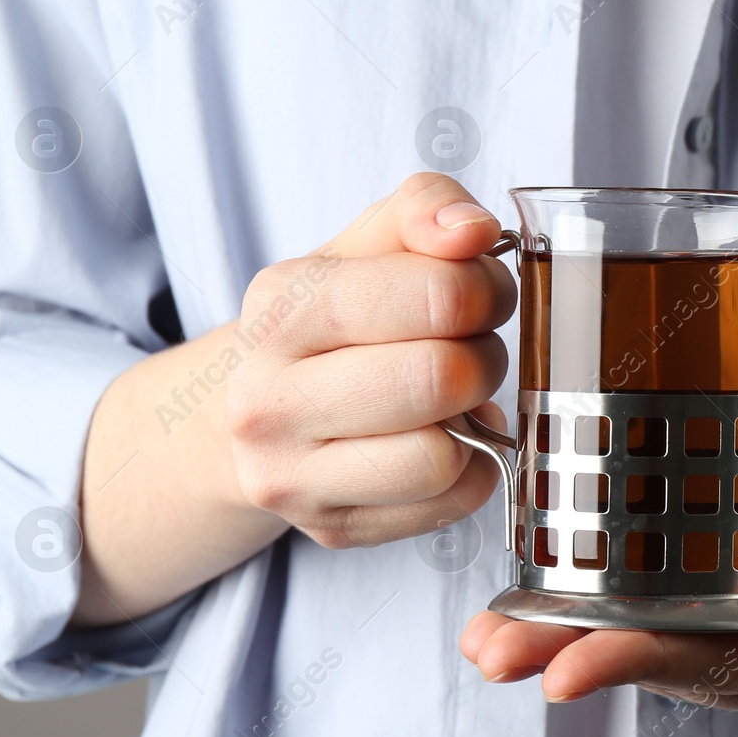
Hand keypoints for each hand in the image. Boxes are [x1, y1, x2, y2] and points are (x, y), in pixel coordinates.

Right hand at [225, 172, 516, 547]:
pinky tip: (446, 441)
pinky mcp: (332, 528)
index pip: (434, 296)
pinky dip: (472, 469)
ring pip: (442, 456)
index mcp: (282, 307)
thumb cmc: (331, 318)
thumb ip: (424, 208)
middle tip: (472, 347)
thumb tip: (473, 231)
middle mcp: (269, 398)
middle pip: (440, 379)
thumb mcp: (366, 242)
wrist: (250, 408)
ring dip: (476, 419)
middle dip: (482, 356)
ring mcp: (293, 475)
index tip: (483, 292)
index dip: (486, 289)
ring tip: (455, 397)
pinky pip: (451, 503)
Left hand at [462, 415, 737, 723]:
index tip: (571, 667)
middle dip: (580, 658)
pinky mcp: (729, 600)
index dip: (648, 664)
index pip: (734, 668)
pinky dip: (590, 609)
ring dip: (568, 642)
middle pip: (676, 667)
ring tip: (488, 637)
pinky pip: (656, 612)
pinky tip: (526, 604)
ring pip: (654, 645)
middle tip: (497, 651)